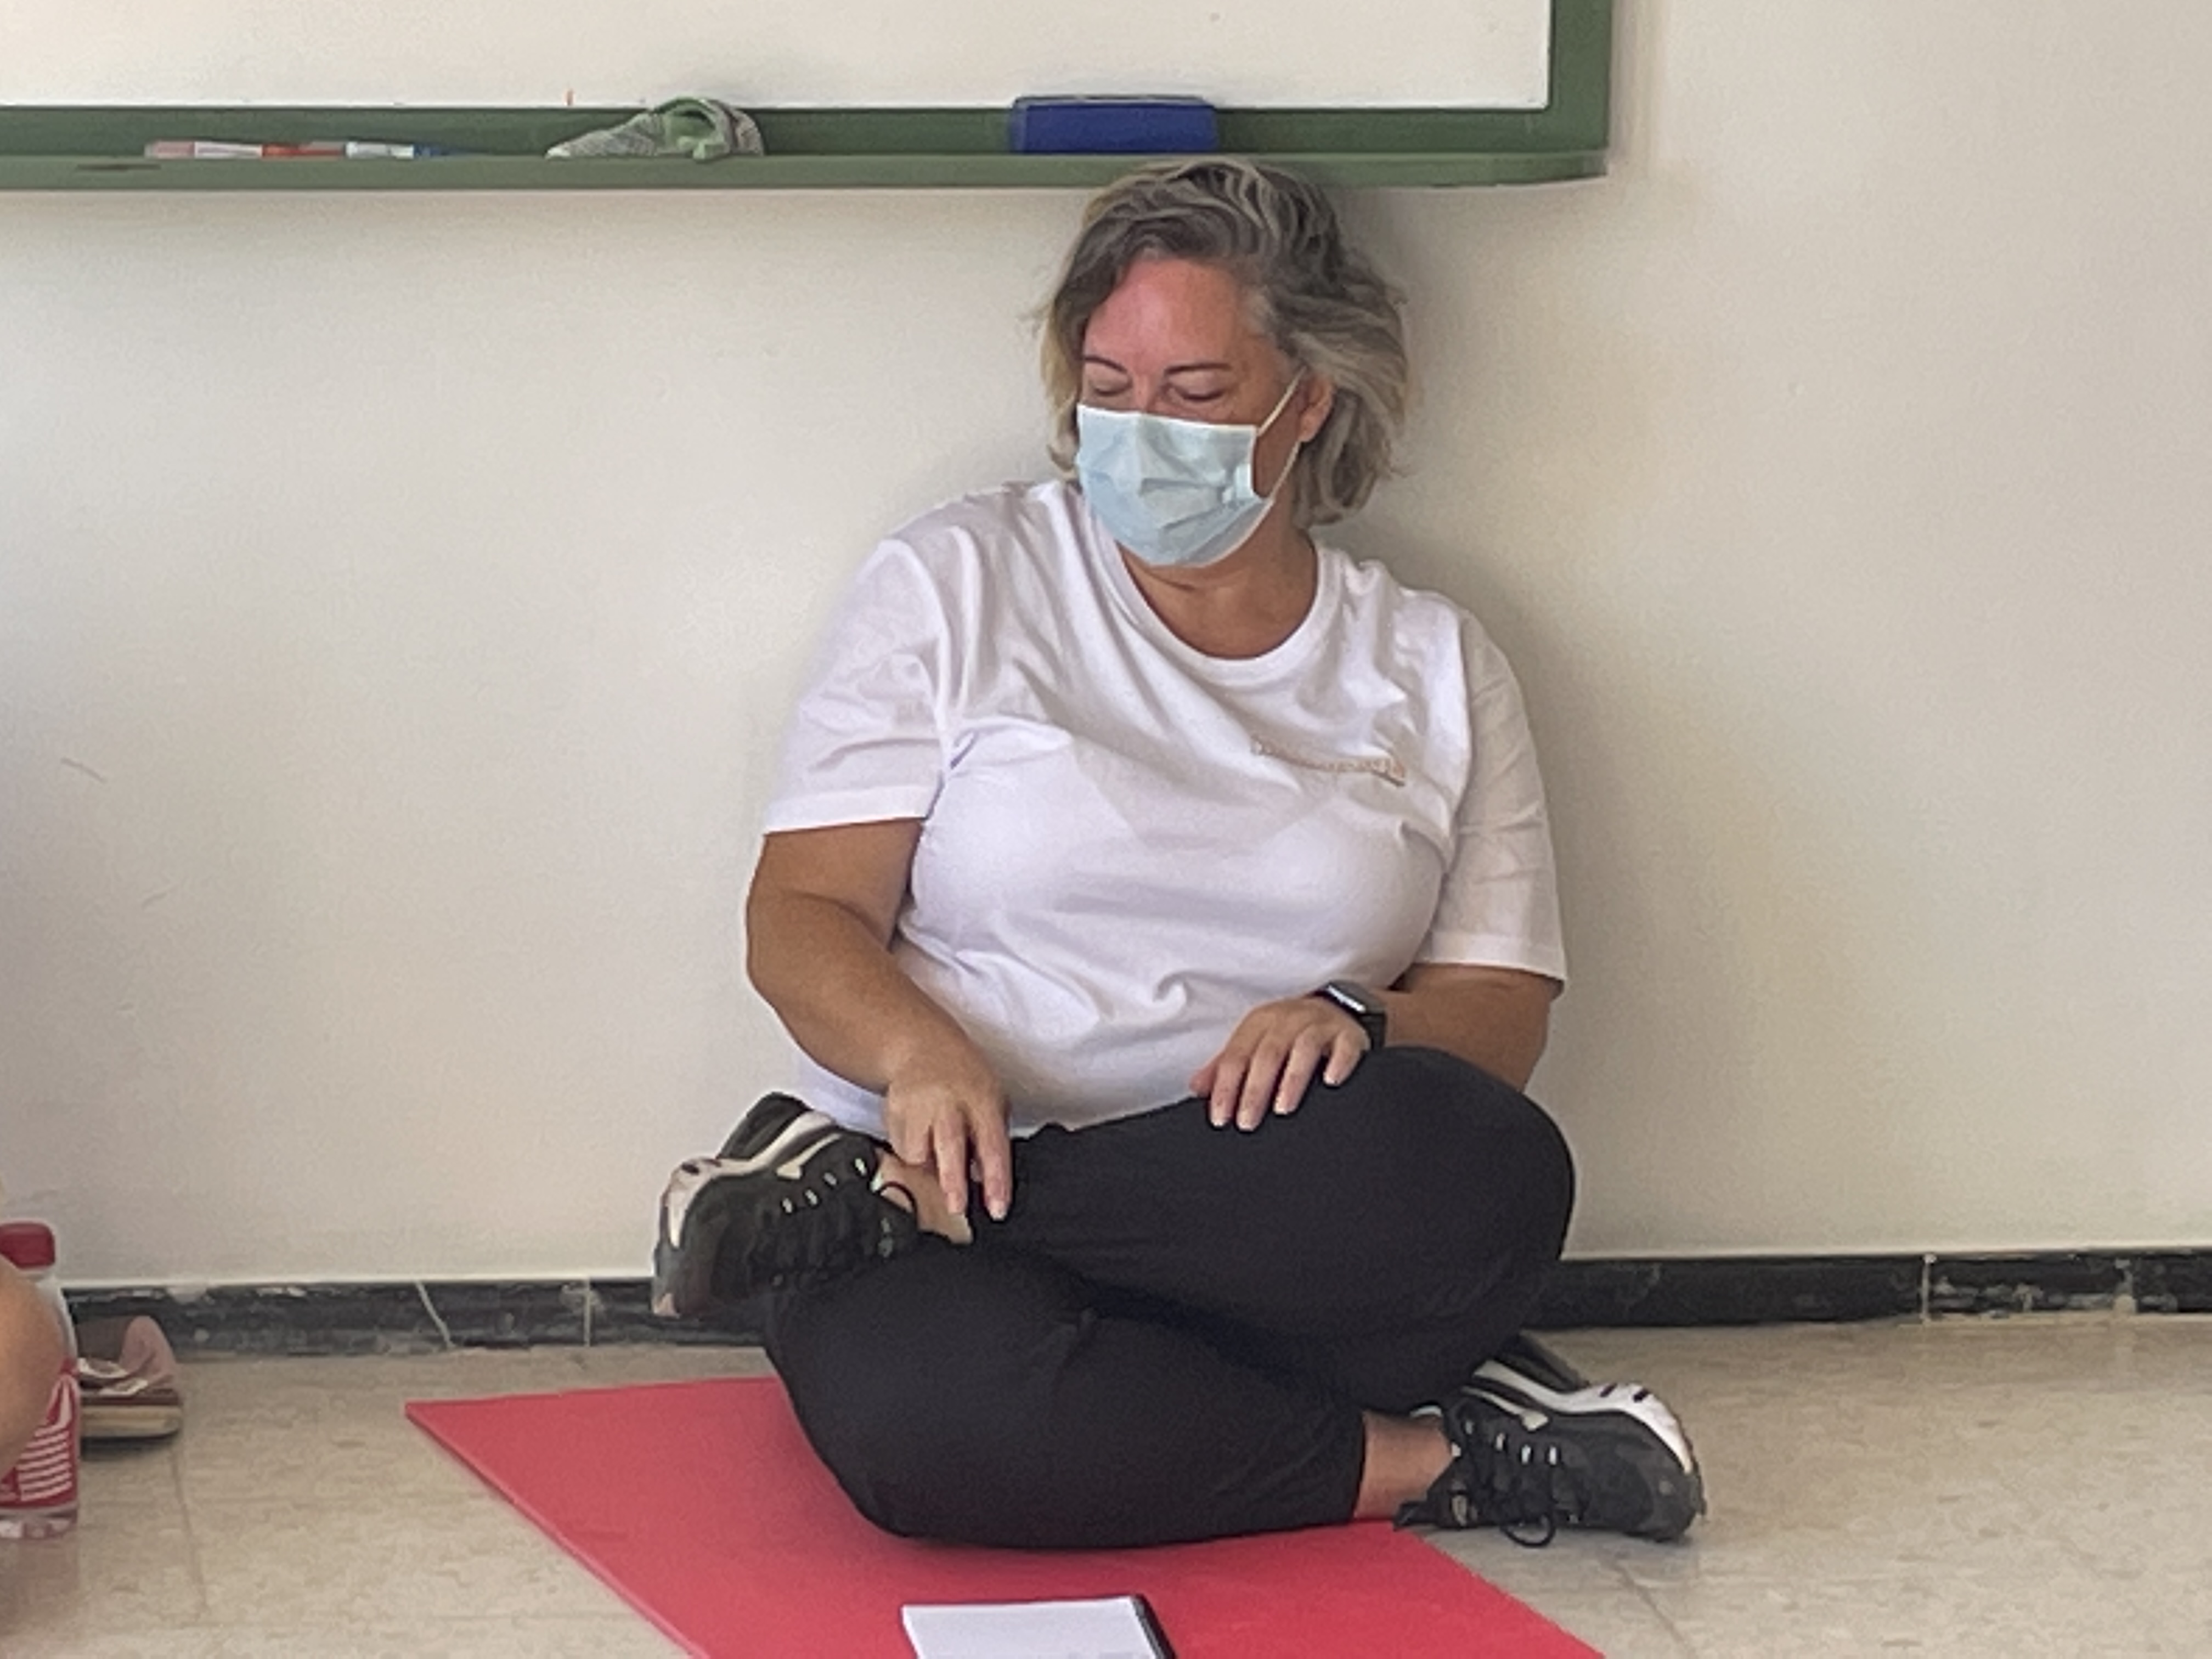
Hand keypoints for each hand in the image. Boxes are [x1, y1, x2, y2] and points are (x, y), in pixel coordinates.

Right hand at [882, 1043, 1013, 1222]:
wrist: (921, 1045)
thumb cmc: (964, 1079)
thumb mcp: (992, 1100)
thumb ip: (991, 1139)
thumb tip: (988, 1183)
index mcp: (982, 1100)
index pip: (992, 1145)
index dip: (996, 1179)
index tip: (997, 1208)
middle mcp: (949, 1102)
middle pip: (950, 1145)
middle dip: (952, 1180)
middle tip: (956, 1208)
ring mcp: (918, 1106)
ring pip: (917, 1155)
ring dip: (928, 1170)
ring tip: (934, 1159)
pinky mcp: (892, 1113)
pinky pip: (900, 1150)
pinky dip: (911, 1156)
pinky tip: (919, 1138)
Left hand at [1190, 995, 1370, 1131]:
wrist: (1337, 1009)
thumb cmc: (1288, 1033)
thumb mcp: (1255, 1043)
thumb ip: (1226, 1065)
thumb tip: (1196, 1087)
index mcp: (1260, 1023)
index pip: (1236, 1056)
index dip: (1225, 1087)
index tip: (1220, 1116)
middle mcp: (1288, 1020)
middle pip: (1267, 1054)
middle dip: (1254, 1090)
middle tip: (1247, 1121)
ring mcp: (1320, 1025)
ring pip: (1303, 1048)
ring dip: (1292, 1079)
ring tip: (1283, 1107)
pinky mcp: (1349, 1034)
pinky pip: (1344, 1046)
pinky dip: (1338, 1063)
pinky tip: (1332, 1082)